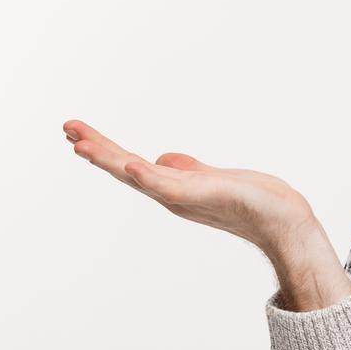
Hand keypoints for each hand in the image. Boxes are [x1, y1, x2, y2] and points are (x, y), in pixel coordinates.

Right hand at [61, 118, 319, 256]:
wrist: (283, 221)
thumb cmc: (251, 202)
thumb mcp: (212, 179)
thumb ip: (186, 170)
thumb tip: (162, 160)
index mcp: (173, 187)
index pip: (130, 165)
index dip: (104, 150)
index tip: (77, 132)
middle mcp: (173, 195)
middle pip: (126, 169)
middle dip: (97, 150)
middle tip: (67, 128)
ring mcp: (186, 197)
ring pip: (140, 177)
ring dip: (111, 161)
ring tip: (83, 144)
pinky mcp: (205, 196)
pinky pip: (173, 187)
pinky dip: (152, 177)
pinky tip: (133, 165)